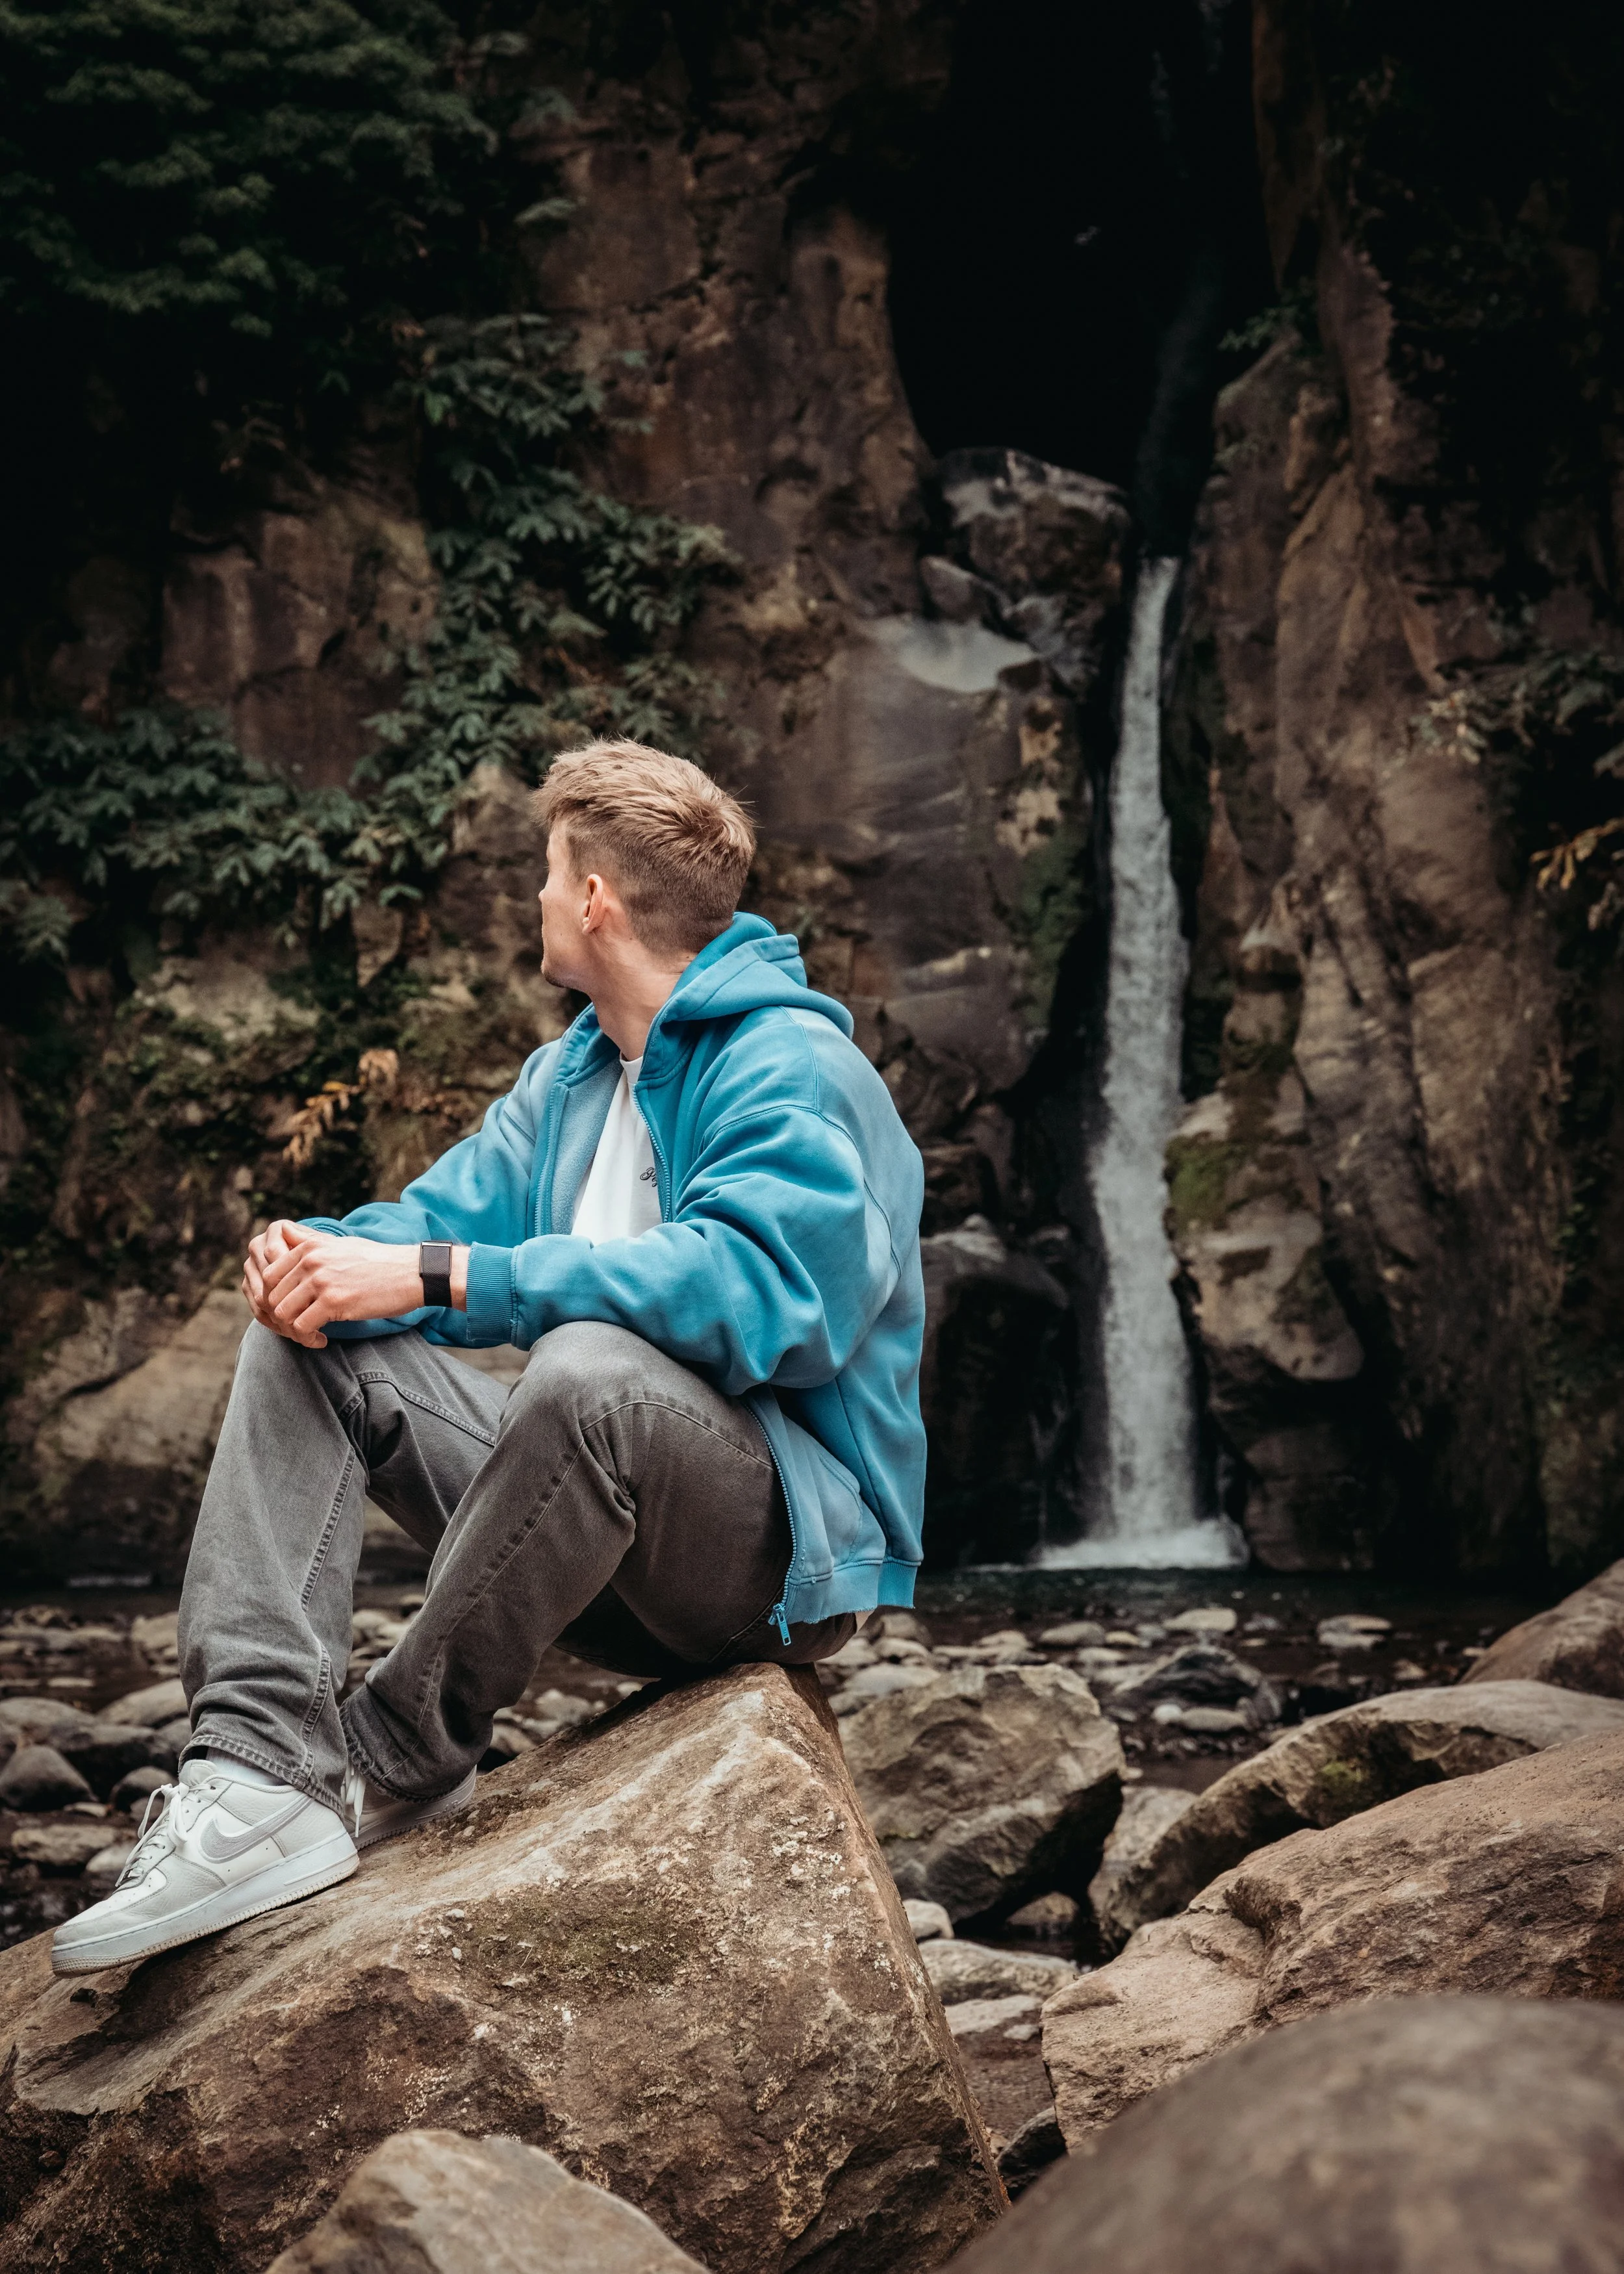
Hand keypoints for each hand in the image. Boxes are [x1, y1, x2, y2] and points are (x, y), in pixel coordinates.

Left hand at [243, 1223, 443, 1348]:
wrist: (412, 1273)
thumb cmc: (379, 1262)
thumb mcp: (341, 1243)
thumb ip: (311, 1241)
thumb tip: (287, 1234)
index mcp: (309, 1247)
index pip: (268, 1277)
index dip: (275, 1299)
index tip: (292, 1311)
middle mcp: (310, 1261)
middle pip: (272, 1297)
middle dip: (282, 1318)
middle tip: (300, 1328)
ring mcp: (321, 1280)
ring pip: (282, 1313)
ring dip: (293, 1331)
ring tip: (311, 1335)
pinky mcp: (333, 1301)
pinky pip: (302, 1327)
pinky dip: (308, 1339)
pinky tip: (323, 1340)